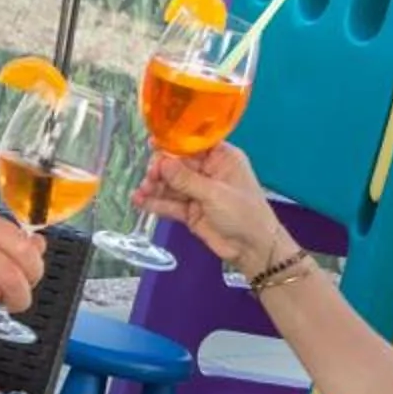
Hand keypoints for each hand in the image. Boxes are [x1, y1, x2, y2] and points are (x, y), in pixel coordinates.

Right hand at [135, 145, 296, 280]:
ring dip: (155, 187)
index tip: (153, 144)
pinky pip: (170, 204)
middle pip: (178, 165)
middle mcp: (209, 172)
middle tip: (149, 176)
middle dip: (161, 169)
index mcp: (222, 159)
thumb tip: (162, 162)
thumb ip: (186, 179)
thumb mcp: (215, 193)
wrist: (253, 249)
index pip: (194, 146)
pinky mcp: (191, 212)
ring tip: (140, 191)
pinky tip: (139, 201)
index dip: (174, 144)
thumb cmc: (244, 214)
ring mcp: (199, 193)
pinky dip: (155, 203)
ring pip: (171, 185)